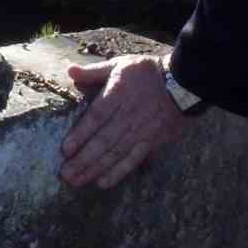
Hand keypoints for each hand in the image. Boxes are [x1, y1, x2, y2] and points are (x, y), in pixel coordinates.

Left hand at [60, 54, 193, 189]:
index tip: (65, 150)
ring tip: (77, 181)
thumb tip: (70, 71)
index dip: (81, 134)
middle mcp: (128, 115)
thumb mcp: (120, 64)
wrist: (183, 84)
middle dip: (83, 159)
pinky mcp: (152, 142)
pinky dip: (118, 172)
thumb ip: (93, 71)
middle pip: (103, 140)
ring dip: (95, 169)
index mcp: (118, 94)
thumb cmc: (147, 72)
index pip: (97, 117)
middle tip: (65, 174)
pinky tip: (103, 182)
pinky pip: (133, 160)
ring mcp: (141, 131)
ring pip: (115, 153)